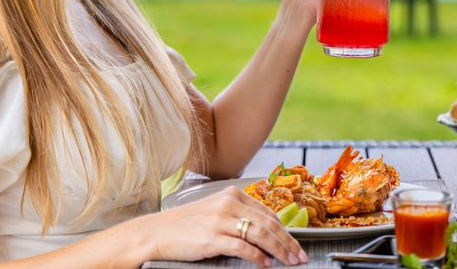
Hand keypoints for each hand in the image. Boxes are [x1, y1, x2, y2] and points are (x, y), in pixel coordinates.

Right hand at [136, 186, 307, 266]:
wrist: (156, 233)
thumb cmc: (185, 226)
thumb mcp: (215, 212)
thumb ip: (238, 216)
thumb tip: (264, 233)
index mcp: (232, 195)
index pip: (268, 213)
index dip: (285, 230)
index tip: (295, 244)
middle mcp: (229, 204)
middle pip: (268, 224)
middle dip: (288, 242)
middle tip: (299, 256)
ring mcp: (221, 220)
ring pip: (260, 234)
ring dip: (279, 250)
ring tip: (288, 262)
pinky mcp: (213, 238)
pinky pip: (243, 248)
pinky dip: (258, 258)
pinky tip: (266, 265)